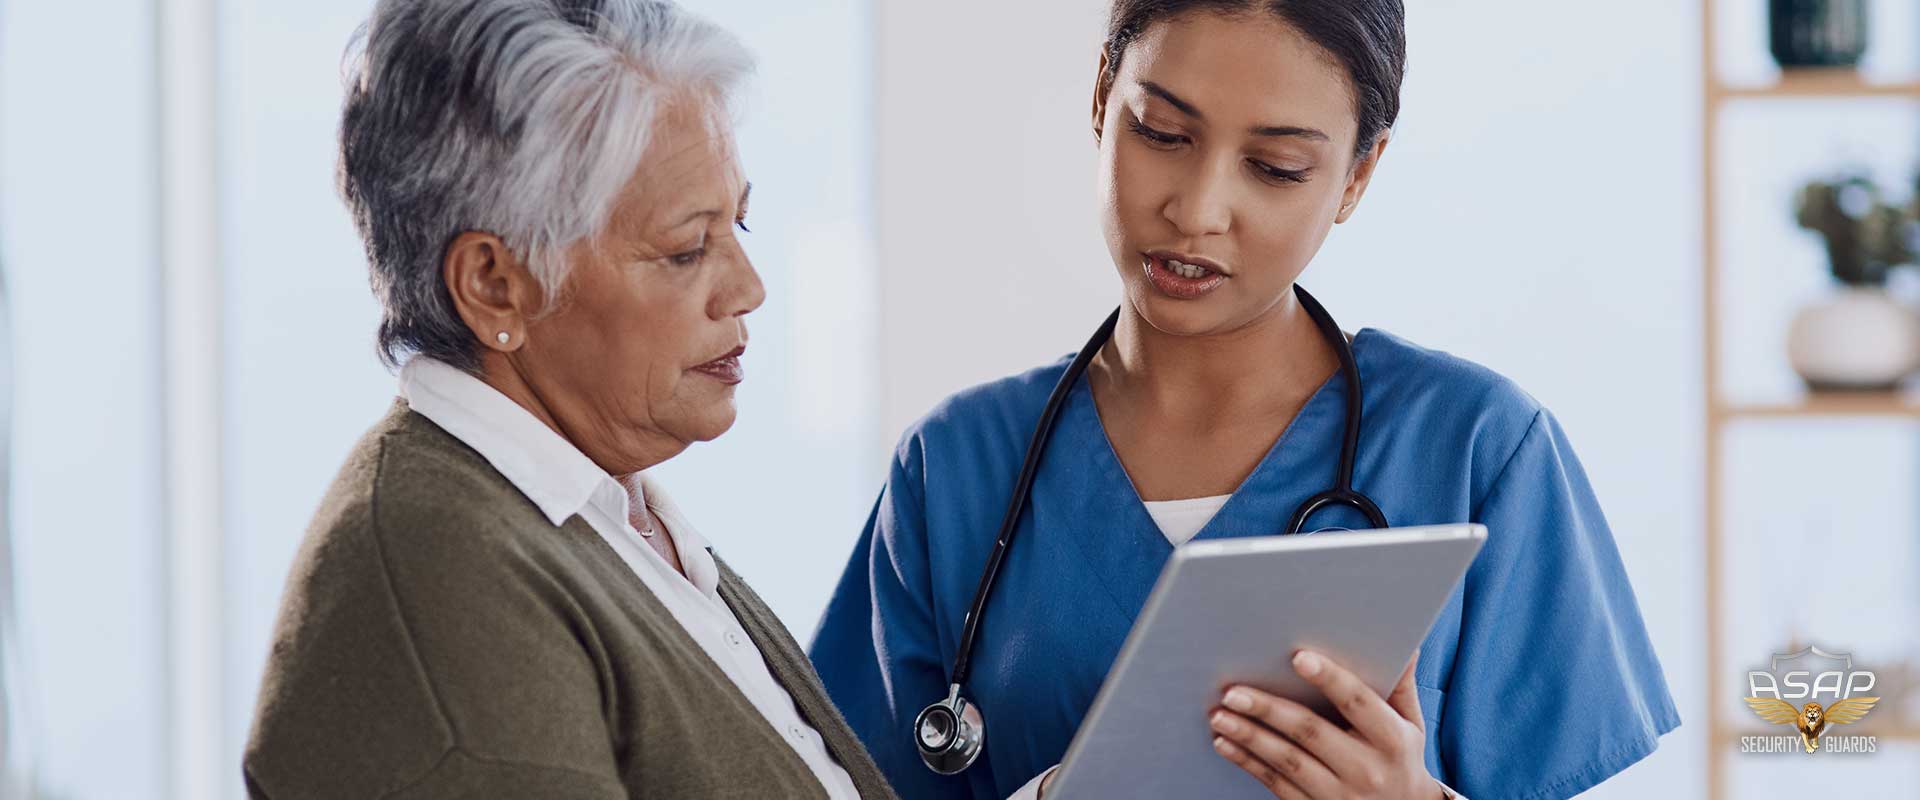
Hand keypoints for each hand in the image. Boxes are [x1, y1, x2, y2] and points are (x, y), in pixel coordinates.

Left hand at [1208, 649, 1437, 799]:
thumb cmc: (1400, 760)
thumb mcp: (1411, 725)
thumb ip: (1401, 685)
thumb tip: (1403, 643)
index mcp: (1391, 740)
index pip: (1357, 703)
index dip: (1329, 678)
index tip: (1298, 657)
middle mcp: (1365, 769)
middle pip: (1310, 732)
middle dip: (1268, 709)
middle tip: (1233, 692)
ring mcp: (1339, 794)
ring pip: (1286, 760)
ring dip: (1249, 736)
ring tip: (1220, 715)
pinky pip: (1275, 784)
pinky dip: (1247, 762)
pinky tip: (1225, 743)